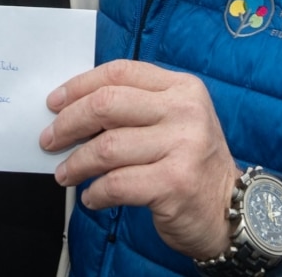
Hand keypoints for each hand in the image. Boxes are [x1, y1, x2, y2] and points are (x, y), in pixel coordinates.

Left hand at [40, 59, 241, 259]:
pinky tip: (92, 196)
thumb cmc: (191, 163)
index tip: (55, 103)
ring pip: (107, 147)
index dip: (79, 85)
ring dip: (76, 163)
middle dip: (69, 123)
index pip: (120, 72)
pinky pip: (116, 183)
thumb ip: (135, 107)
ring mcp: (182, 146)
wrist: (231, 209)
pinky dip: (95, 192)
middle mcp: (185, 111)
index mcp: (182, 88)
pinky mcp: (174, 183)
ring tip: (66, 174)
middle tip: (50, 140)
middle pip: (107, 104)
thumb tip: (73, 110)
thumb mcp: (173, 121)